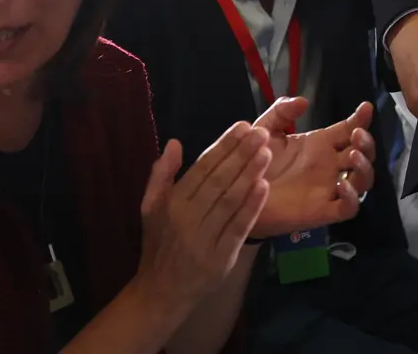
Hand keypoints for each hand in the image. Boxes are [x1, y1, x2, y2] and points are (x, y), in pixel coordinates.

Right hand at [136, 124, 271, 316]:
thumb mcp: (150, 208)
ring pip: (230, 201)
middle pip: (219, 181)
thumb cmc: (158, 244)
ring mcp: (205, 239)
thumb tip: (174, 142)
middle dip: (242, 154)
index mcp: (171, 204)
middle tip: (261, 133)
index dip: (224, 146)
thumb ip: (161, 175)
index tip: (243, 126)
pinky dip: (252, 207)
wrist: (161, 292)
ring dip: (250, 175)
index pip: (201, 168)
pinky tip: (264, 187)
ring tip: (267, 152)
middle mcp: (187, 219)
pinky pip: (239, 228)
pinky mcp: (221, 258)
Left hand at [250, 98, 377, 237]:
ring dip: (365, 167)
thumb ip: (281, 112)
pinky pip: (349, 208)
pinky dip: (352, 197)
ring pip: (362, 180)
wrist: (241, 194)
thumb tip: (303, 101)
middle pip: (363, 153)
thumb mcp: (266, 129)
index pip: (348, 129)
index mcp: (320, 144)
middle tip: (357, 134)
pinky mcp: (323, 211)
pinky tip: (342, 185)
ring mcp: (329, 189)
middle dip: (367, 142)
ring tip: (354, 155)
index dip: (361, 118)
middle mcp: (330, 166)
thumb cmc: (256, 162)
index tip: (365, 108)